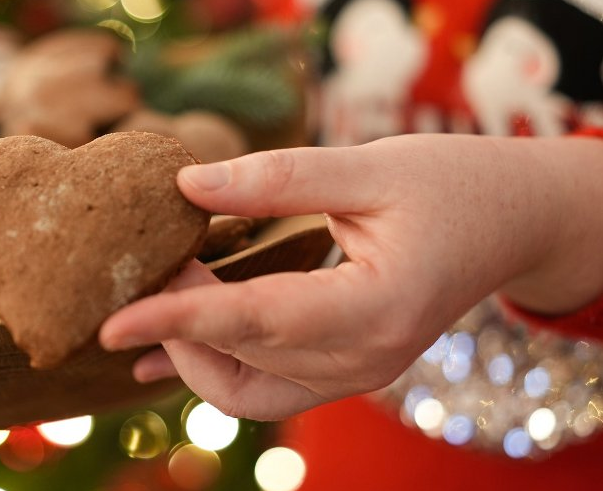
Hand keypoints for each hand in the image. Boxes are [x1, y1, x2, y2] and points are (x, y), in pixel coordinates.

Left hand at [99, 134, 602, 419]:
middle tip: (151, 255)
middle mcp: (364, 360)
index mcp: (377, 309)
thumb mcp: (370, 167)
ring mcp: (355, 374)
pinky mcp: (343, 369)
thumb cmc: (451, 187)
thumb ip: (278, 178)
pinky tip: (169, 344)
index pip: (257, 323)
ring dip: (192, 349)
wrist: (507, 223)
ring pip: (245, 391)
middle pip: (241, 362)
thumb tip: (186, 186)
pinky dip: (215, 364)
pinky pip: (264, 388)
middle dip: (177, 319)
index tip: (110, 326)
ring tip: (163, 290)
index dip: (179, 320)